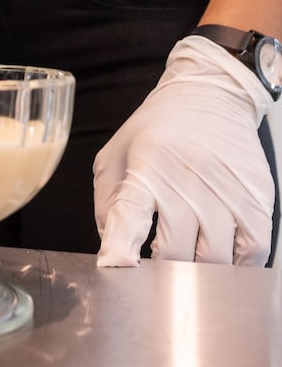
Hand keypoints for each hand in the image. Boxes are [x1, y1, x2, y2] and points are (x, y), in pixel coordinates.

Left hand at [93, 35, 275, 266]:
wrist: (211, 95)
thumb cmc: (157, 128)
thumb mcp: (116, 154)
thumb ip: (107, 203)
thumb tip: (111, 250)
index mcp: (146, 166)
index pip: (129, 215)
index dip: (120, 247)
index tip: (115, 266)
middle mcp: (187, 179)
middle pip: (174, 251)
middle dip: (160, 269)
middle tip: (154, 266)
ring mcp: (227, 191)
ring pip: (214, 260)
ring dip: (198, 271)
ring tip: (186, 259)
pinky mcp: (258, 198)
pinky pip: (253, 252)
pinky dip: (236, 266)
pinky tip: (220, 256)